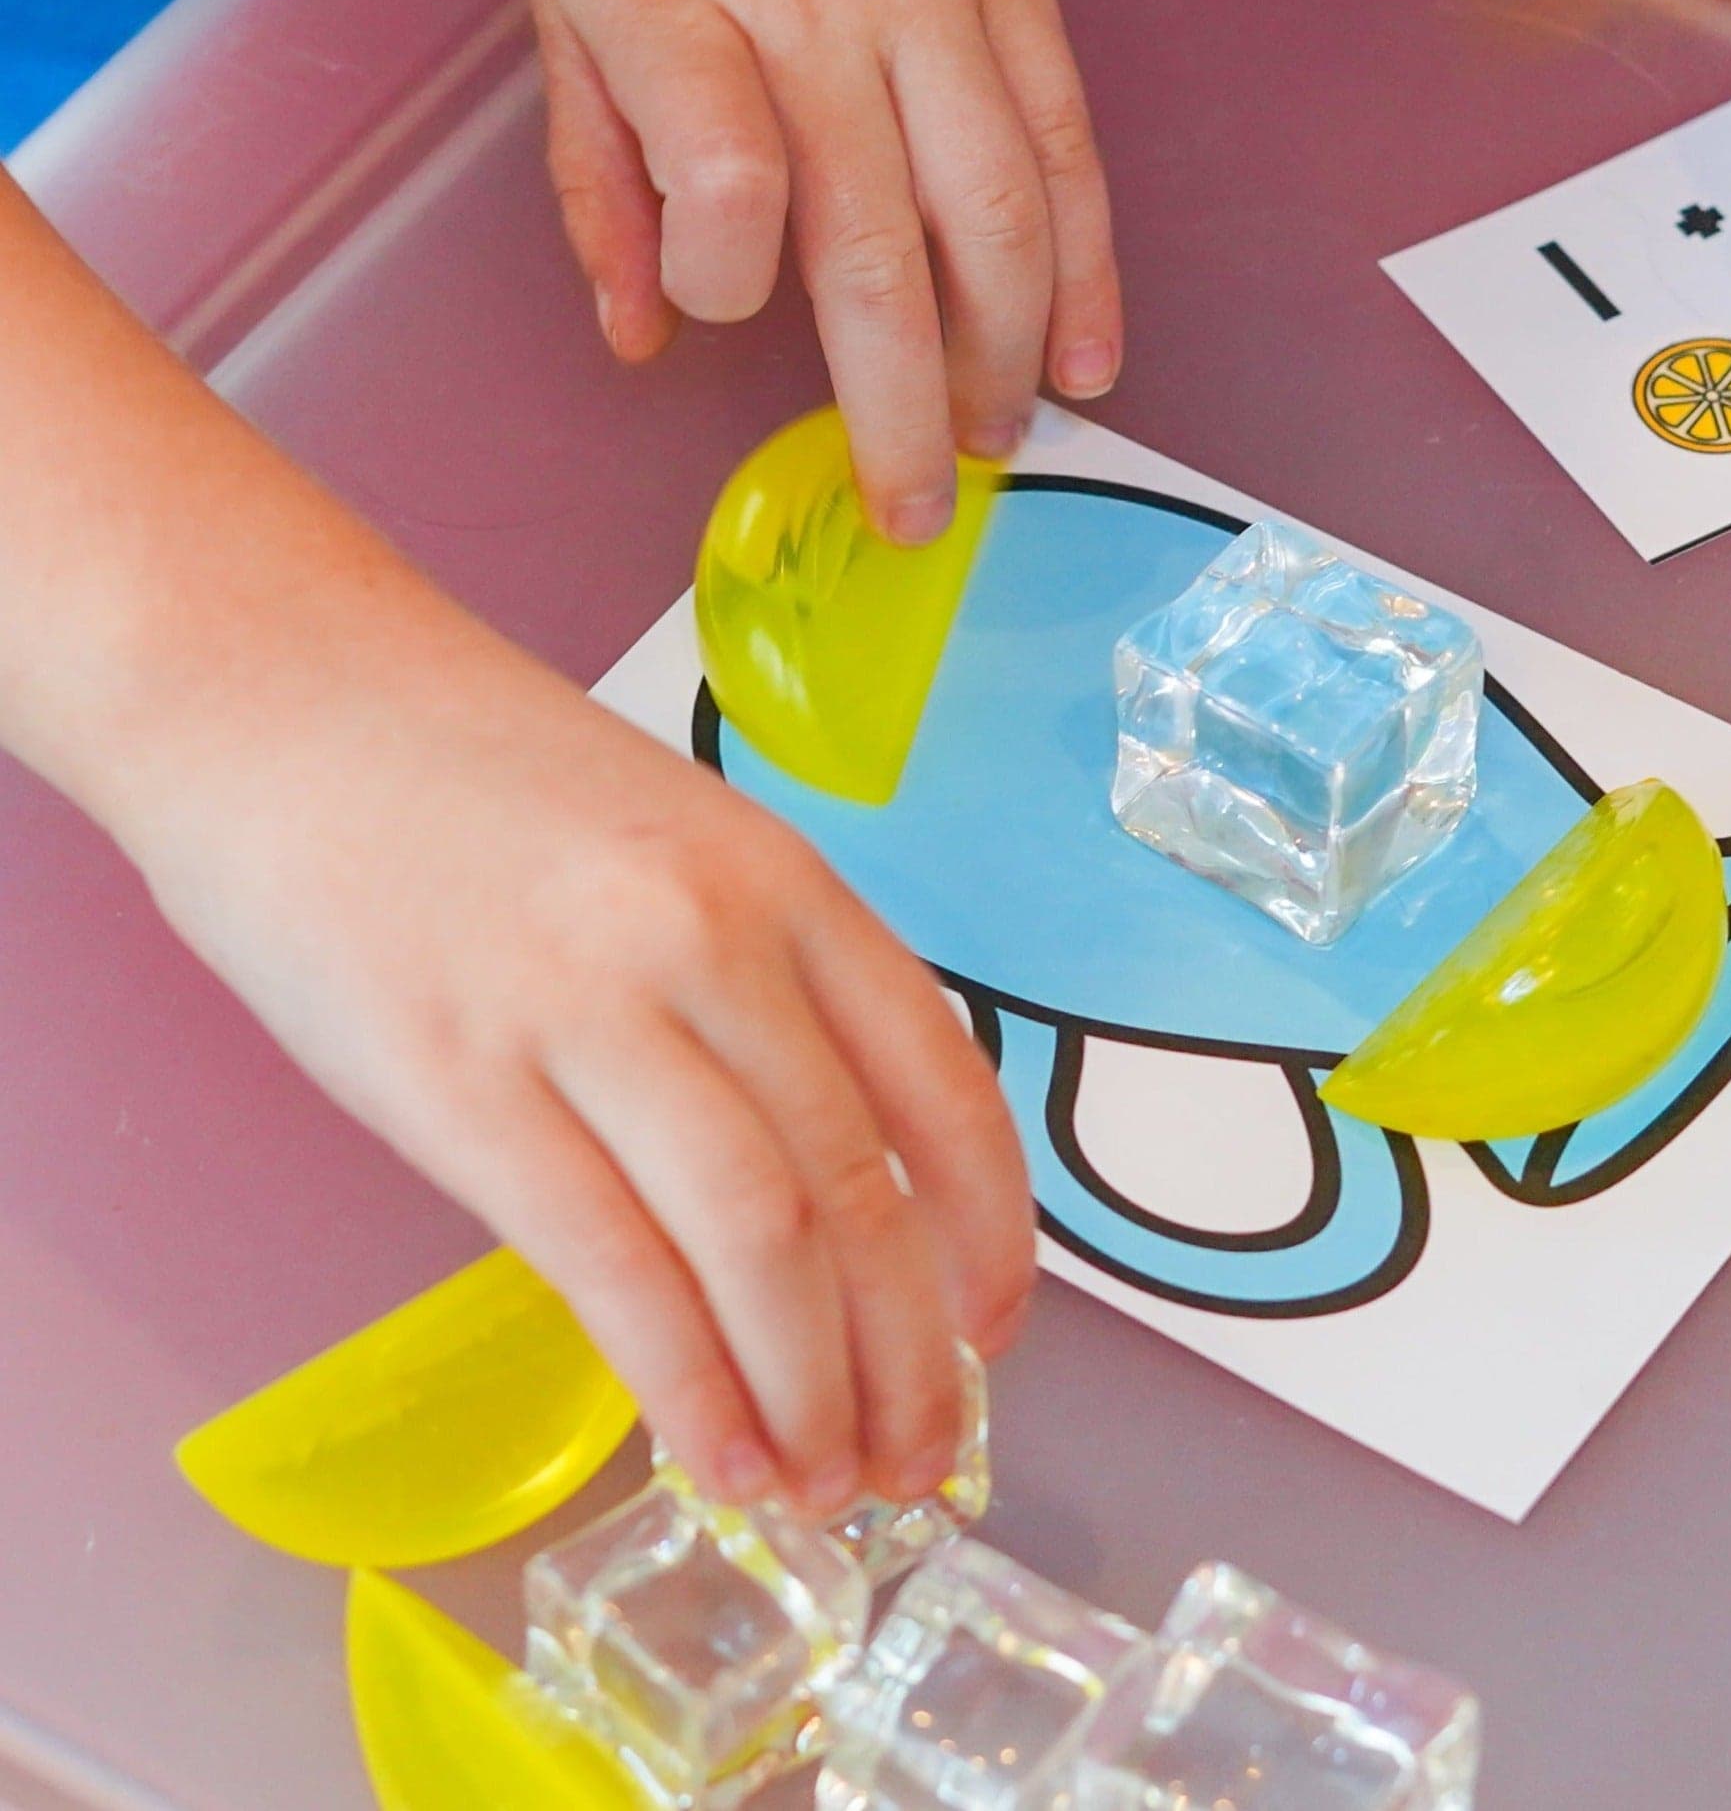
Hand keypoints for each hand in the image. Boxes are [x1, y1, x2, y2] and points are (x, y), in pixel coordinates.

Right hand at [135, 584, 1032, 1515]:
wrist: (281, 695)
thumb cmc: (479, 779)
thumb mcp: (677, 843)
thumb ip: (760, 988)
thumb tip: (833, 1184)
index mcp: (784, 880)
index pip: (943, 1077)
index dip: (989, 1226)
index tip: (999, 1331)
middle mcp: (711, 938)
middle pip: (860, 1183)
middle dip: (910, 1350)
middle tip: (921, 1458)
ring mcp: (585, 1008)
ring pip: (759, 1237)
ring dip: (810, 1389)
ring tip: (828, 1484)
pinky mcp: (455, 1082)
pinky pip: (609, 1265)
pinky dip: (684, 1381)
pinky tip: (717, 1455)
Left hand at [528, 0, 1119, 544]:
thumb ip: (600, 172)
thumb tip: (643, 339)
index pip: (732, 177)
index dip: (733, 279)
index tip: (722, 311)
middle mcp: (815, 1)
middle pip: (880, 236)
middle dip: (900, 402)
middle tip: (909, 513)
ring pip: (1000, 209)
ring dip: (1006, 351)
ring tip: (992, 446)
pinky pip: (1069, 149)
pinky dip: (1090, 265)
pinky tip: (1089, 357)